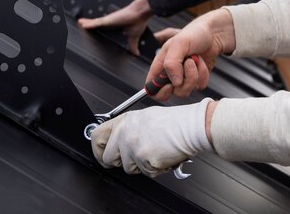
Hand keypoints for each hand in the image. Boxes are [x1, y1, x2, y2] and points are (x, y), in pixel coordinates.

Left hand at [78, 0, 151, 55]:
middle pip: (97, 25)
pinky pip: (96, 22)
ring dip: (87, 24)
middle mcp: (110, 22)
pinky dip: (89, 24)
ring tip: (80, 23)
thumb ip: (132, 45)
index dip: (98, 30)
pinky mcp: (107, 20)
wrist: (140, 13)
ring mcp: (108, 21)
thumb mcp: (133, 37)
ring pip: (94, 23)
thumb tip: (136, 53)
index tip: (93, 34)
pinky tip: (82, 24)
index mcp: (116, 26)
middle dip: (90, 26)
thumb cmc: (138, 21)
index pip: (104, 29)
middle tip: (82, 27)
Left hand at [91, 99, 213, 176]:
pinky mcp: (144, 160)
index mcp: (124, 121)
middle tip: (136, 157)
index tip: (102, 155)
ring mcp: (133, 147)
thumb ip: (128, 128)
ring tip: (155, 150)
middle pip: (109, 158)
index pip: (97, 137)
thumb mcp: (145, 117)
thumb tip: (118, 141)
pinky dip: (155, 169)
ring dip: (141, 165)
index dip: (98, 150)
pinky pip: (145, 173)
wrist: (192, 126)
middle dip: (122, 162)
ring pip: (128, 168)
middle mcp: (125, 133)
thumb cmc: (175, 122)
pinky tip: (162, 155)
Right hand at [148, 8, 235, 100]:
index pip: (151, 88)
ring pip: (186, 90)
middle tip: (188, 62)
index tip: (170, 85)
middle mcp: (170, 74)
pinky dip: (203, 74)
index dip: (158, 91)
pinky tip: (201, 62)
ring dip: (194, 74)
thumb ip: (171, 63)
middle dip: (183, 79)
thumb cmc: (193, 34)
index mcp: (160, 65)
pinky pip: (199, 86)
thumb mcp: (178, 44)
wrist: (213, 34)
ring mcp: (183, 78)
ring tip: (195, 59)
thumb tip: (175, 83)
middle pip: (171, 92)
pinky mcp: (196, 80)